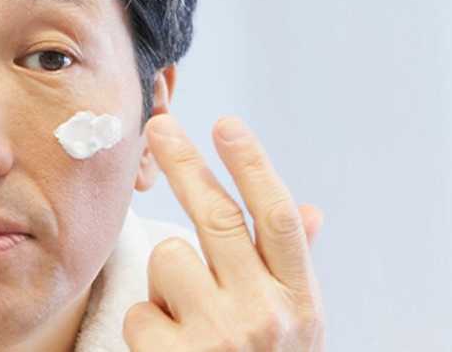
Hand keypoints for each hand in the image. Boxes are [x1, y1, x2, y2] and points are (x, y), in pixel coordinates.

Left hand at [123, 114, 325, 350]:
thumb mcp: (295, 329)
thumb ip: (292, 269)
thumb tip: (310, 212)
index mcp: (299, 303)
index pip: (275, 218)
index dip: (252, 165)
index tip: (226, 123)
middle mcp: (265, 317)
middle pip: (215, 217)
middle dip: (184, 162)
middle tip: (159, 125)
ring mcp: (219, 341)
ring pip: (168, 259)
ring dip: (167, 281)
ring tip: (187, 318)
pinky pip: (140, 312)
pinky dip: (148, 326)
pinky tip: (171, 351)